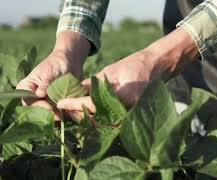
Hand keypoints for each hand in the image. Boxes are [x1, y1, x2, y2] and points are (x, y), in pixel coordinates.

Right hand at [16, 31, 89, 119]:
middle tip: (60, 116)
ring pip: (46, 115)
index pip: (28, 102)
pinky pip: (56, 114)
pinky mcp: (54, 106)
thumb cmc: (57, 64)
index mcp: (26, 87)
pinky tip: (70, 114)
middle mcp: (33, 97)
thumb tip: (39, 94)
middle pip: (36, 111)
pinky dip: (63, 115)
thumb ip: (45, 84)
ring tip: (66, 115)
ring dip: (56, 117)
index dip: (38, 107)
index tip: (51, 108)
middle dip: (48, 115)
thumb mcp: (50, 73)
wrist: (70, 63)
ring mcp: (43, 102)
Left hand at [57, 27, 198, 120]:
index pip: (93, 105)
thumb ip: (92, 84)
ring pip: (102, 125)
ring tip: (71, 112)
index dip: (75, 104)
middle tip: (64, 109)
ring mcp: (131, 117)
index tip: (61, 102)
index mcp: (124, 96)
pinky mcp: (130, 118)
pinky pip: (110, 123)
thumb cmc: (134, 65)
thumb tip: (73, 92)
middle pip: (96, 120)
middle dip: (78, 115)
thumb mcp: (110, 71)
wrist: (155, 68)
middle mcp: (128, 110)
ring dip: (86, 120)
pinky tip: (86, 114)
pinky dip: (97, 120)